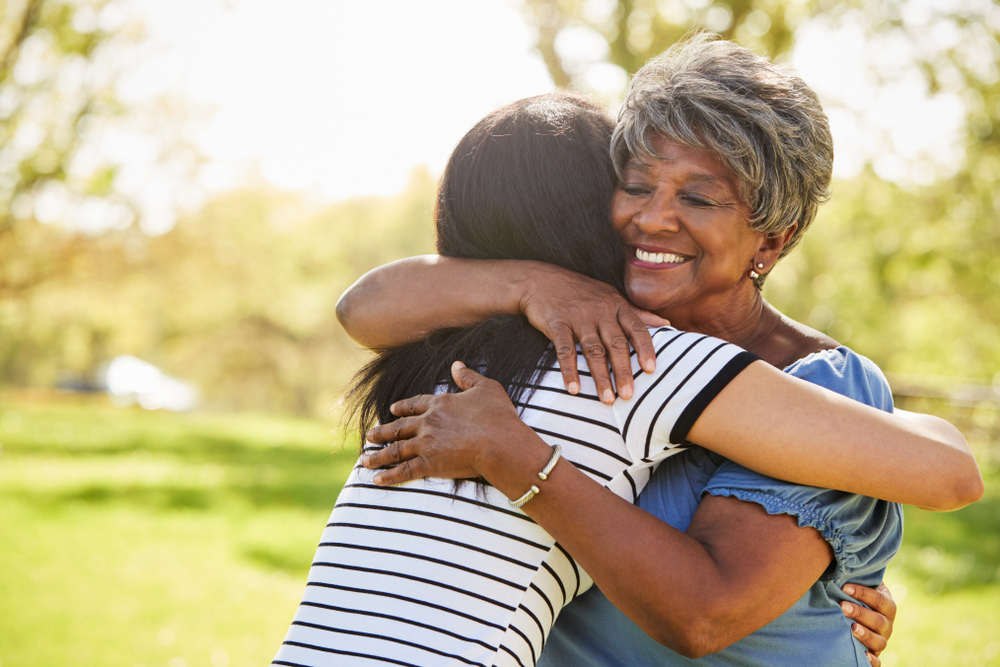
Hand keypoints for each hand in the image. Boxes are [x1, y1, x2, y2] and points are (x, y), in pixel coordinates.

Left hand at [363, 362, 544, 484]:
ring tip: (365, 460)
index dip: (402, 407)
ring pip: (396, 450)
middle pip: (399, 427)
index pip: (415, 404)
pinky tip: (377, 480)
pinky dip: (390, 476)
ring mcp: (426, 444)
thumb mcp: (486, 388)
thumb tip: (456, 365)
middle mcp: (428, 423)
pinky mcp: (430, 465)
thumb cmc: (498, 416)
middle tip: (369, 436)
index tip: (392, 409)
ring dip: (379, 456)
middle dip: (383, 432)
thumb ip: (468, 377)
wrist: (501, 444)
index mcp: (439, 404)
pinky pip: (405, 471)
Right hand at [518, 264, 667, 403]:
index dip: (645, 349)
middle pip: (616, 344)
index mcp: (616, 305)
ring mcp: (578, 317)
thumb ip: (637, 313)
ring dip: (600, 377)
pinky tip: (574, 388)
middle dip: (623, 371)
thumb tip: (666, 323)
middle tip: (628, 395)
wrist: (540, 280)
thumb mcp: (611, 296)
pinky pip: (564, 350)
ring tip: (607, 399)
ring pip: (593, 350)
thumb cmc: (581, 291)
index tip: (651, 369)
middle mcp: (600, 310)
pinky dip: (569, 371)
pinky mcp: (557, 323)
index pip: (636, 328)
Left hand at [841, 582, 895, 665]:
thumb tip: (841, 560)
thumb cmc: (855, 594)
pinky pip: (878, 661)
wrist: (860, 612)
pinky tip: (863, 656)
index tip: (844, 587)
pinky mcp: (874, 653)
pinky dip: (872, 661)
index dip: (863, 593)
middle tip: (842, 606)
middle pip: (879, 621)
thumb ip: (856, 576)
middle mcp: (887, 624)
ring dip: (866, 635)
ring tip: (851, 628)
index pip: (879, 600)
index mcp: (887, 605)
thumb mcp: (859, 584)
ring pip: (879, 641)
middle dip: (861, 613)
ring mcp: (882, 640)